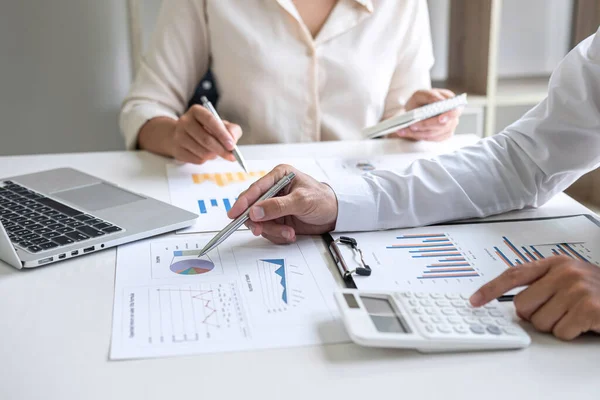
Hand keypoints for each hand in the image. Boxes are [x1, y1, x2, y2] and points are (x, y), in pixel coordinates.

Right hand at [170, 105, 242, 163]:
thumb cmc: (206, 129)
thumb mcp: (221, 125)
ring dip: (214, 155)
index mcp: (197, 111)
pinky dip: (206, 159)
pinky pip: (197, 159)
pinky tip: (205, 154)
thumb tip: (233, 141)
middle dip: (221, 150)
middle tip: (231, 156)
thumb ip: (232, 130)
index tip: (232, 145)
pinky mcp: (177, 150)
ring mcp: (179, 136)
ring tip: (216, 152)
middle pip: (206, 139)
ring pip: (202, 152)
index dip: (222, 134)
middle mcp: (185, 121)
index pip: (210, 120)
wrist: (183, 136)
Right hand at [227, 165, 337, 243]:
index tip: (235, 214)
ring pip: (260, 222)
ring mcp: (274, 206)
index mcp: (279, 176)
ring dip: (272, 230)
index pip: (255, 188)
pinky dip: (278, 235)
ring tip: (288, 232)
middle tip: (261, 230)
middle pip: (253, 207)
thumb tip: (255, 211)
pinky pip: (269, 230)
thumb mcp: (301, 201)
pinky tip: (290, 233)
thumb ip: (277, 206)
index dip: (243, 201)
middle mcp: (274, 190)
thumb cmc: (323, 200)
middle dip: (259, 221)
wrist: (336, 215)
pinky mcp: (278, 219)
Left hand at [393, 88, 461, 141]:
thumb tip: (439, 101)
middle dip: (426, 125)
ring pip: (435, 133)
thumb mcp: (420, 94)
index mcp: (450, 101)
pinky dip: (418, 136)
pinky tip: (408, 132)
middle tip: (412, 125)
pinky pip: (432, 139)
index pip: (455, 110)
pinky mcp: (442, 135)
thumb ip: (430, 96)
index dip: (449, 115)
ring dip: (419, 132)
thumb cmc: (419, 101)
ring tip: (405, 129)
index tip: (440, 119)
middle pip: (444, 125)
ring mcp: (449, 126)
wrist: (414, 110)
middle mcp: (453, 115)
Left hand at [470, 255, 599, 339]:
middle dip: (535, 315)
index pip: (513, 275)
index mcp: (554, 263)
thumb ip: (541, 285)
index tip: (474, 301)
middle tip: (557, 312)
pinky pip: (560, 332)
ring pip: (540, 322)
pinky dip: (570, 333)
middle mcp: (564, 272)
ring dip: (555, 326)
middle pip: (522, 305)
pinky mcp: (588, 308)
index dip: (490, 289)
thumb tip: (514, 305)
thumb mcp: (568, 279)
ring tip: (573, 316)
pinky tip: (583, 324)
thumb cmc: (597, 291)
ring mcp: (576, 289)